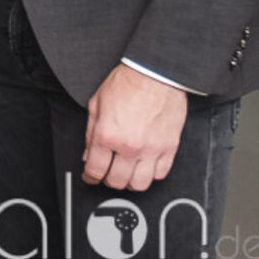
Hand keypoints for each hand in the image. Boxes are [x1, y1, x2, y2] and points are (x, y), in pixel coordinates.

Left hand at [83, 64, 188, 190]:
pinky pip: (161, 174)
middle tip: (106, 174)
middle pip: (117, 181)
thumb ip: (90, 132)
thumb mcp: (96, 104)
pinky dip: (151, 174)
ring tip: (126, 173)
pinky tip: (144, 166)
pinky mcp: (169, 148)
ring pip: (140, 184)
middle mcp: (129, 146)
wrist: (155, 74)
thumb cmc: (127, 83)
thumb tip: (88, 154)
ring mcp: (151, 149)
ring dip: (130, 182)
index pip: (95, 169)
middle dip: (108, 180)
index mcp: (107, 134)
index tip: (90, 177)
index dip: (90, 177)